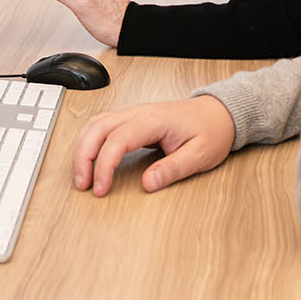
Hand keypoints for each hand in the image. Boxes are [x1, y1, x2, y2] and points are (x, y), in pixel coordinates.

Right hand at [71, 96, 233, 195]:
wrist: (219, 113)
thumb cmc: (211, 130)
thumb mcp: (200, 155)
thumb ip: (173, 169)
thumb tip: (147, 184)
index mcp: (154, 120)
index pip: (116, 140)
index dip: (103, 165)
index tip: (101, 187)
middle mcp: (139, 113)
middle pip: (96, 128)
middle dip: (83, 157)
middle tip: (82, 183)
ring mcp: (133, 113)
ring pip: (94, 124)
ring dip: (82, 148)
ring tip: (81, 174)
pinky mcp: (131, 119)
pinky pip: (101, 125)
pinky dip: (88, 141)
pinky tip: (88, 157)